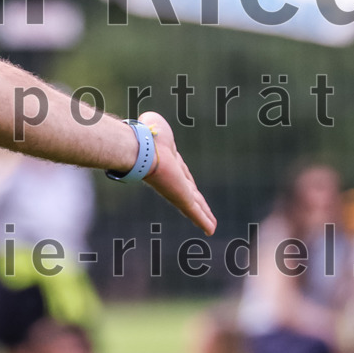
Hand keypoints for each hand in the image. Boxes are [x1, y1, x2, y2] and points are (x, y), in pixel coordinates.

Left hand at [140, 111, 216, 235]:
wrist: (142, 149)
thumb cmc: (146, 134)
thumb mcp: (154, 126)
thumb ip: (155, 125)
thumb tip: (149, 122)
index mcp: (170, 162)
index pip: (182, 175)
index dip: (187, 182)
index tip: (192, 189)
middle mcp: (174, 178)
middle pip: (189, 193)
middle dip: (198, 203)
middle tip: (204, 212)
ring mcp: (177, 190)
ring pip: (194, 206)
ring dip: (203, 216)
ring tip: (210, 227)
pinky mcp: (181, 198)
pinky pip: (195, 212)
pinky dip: (203, 221)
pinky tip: (210, 230)